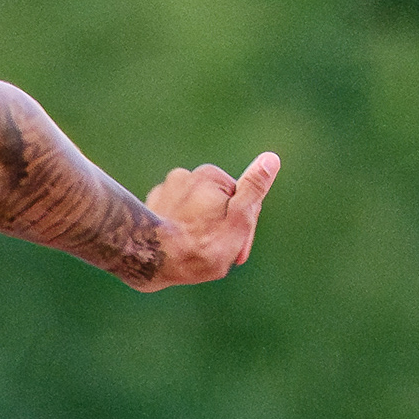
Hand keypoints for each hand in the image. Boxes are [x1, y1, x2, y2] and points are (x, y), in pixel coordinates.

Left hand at [145, 152, 279, 287]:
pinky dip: (179, 231)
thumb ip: (253, 190)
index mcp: (211, 176)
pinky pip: (174, 218)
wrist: (147, 260)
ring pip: (195, 212)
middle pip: (216, 205)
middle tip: (216, 259)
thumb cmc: (198, 246)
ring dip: (200, 231)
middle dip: (221, 230)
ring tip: (195, 255)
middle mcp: (185, 176)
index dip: (244, 231)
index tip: (238, 256)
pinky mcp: (149, 207)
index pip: (240, 201)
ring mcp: (164, 190)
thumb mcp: (238, 220)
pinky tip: (177, 249)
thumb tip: (271, 158)